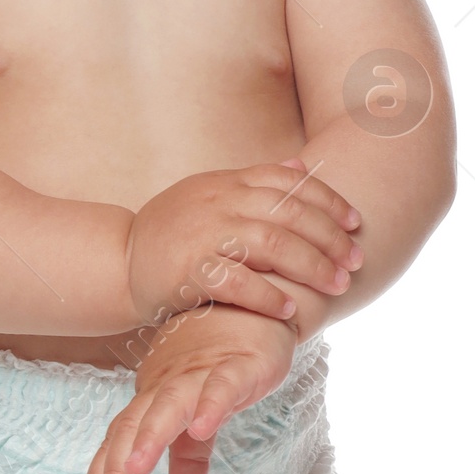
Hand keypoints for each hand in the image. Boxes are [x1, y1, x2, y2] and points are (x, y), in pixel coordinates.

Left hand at [75, 304, 298, 473]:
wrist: (257, 307)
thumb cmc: (222, 361)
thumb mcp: (203, 416)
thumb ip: (189, 455)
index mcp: (155, 398)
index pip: (120, 437)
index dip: (103, 472)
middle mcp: (169, 385)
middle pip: (135, 424)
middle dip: (117, 465)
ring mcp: (201, 373)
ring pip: (171, 404)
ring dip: (152, 435)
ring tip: (136, 469)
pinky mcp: (240, 365)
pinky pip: (222, 385)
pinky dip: (211, 403)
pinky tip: (203, 428)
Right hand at [125, 160, 360, 328]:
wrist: (118, 261)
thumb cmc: (172, 232)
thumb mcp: (210, 193)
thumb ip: (253, 182)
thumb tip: (299, 163)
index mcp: (228, 181)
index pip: (289, 181)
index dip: (329, 201)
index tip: (356, 223)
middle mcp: (218, 202)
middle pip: (289, 213)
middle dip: (330, 238)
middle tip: (356, 262)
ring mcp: (202, 234)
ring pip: (271, 244)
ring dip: (311, 267)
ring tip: (336, 286)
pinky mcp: (187, 271)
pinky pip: (236, 282)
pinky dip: (267, 297)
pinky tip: (289, 310)